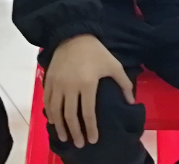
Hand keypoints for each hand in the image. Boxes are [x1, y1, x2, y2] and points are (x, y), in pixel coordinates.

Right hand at [44, 34, 134, 148]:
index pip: (87, 113)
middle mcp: (70, 86)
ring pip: (56, 110)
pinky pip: (47, 100)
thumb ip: (124, 83)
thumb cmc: (95, 51)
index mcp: (87, 84)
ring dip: (60, 126)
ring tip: (64, 136)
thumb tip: (131, 101)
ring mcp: (58, 83)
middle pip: (70, 116)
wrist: (73, 34)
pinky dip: (49, 112)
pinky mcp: (49, 79)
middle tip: (79, 144)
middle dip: (74, 132)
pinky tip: (53, 120)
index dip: (90, 129)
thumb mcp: (113, 64)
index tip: (93, 140)